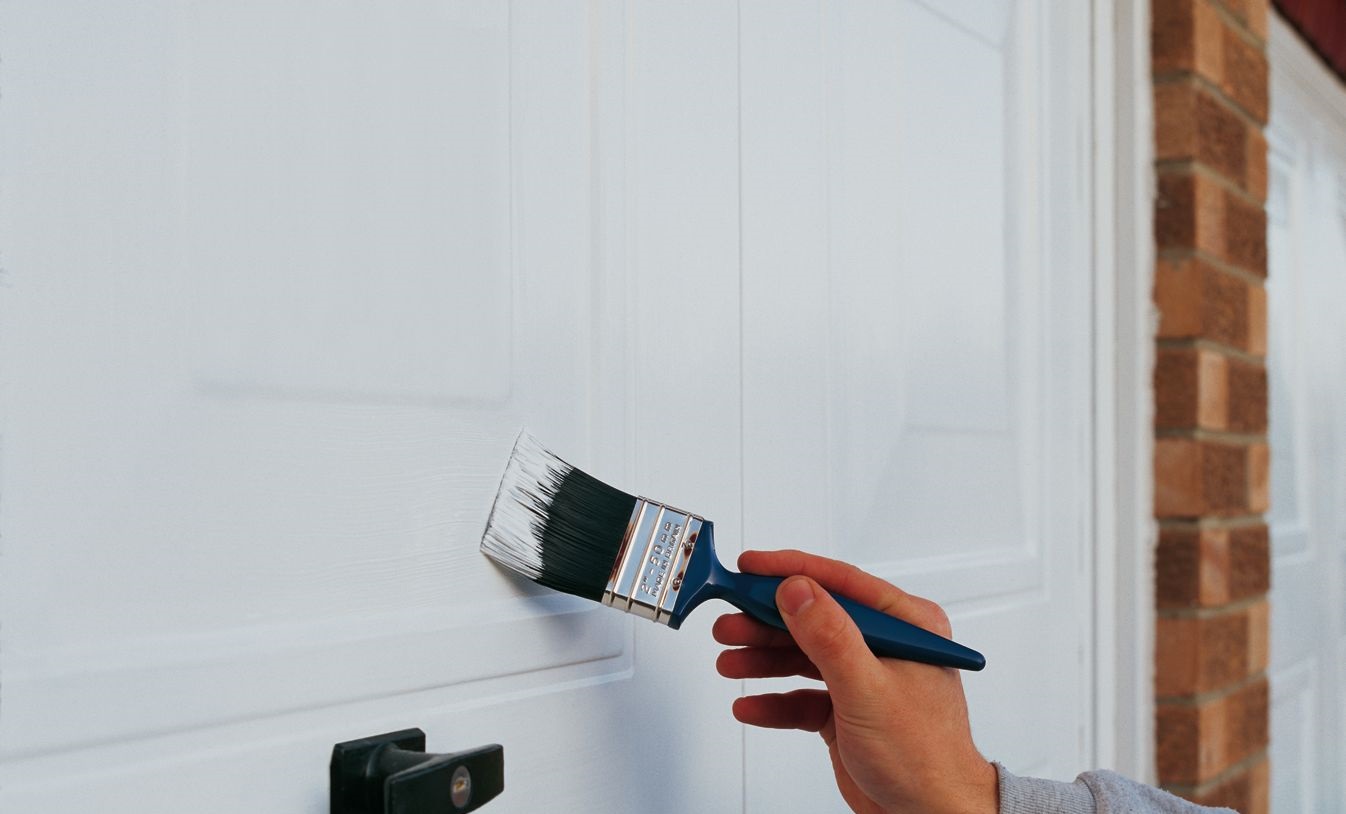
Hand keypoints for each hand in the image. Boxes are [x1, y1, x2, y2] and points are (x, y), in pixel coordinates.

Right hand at [714, 549, 997, 813]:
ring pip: (801, 655)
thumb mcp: (868, 689)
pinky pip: (801, 696)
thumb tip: (797, 591)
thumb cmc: (926, 758)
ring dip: (763, 659)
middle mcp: (883, 646)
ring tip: (731, 660)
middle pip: (812, 618)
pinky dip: (774, 700)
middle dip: (766, 621)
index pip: (839, 582)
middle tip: (729, 621)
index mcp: (905, 625)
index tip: (750, 567)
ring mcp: (862, 678)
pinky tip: (751, 704)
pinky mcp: (845, 710)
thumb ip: (830, 637)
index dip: (790, 571)